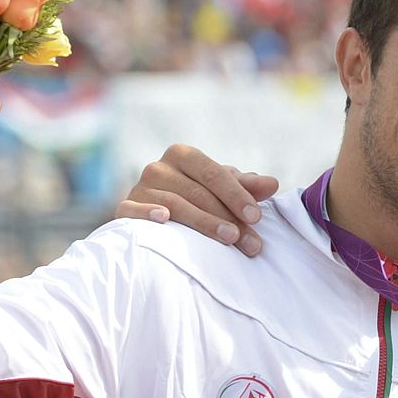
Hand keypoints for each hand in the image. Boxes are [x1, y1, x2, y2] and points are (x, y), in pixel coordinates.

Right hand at [114, 144, 278, 256]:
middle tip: (250, 242)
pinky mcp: (124, 208)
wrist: (155, 213)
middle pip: (198, 193)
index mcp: (184, 155)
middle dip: (228, 218)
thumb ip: (245, 186)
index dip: (237, 195)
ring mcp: (139, 187)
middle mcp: (159, 167)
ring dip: (204, 224)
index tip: (256, 217)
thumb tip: (273, 183)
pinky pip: (133, 210)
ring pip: (175, 204)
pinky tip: (164, 220)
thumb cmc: (197, 197)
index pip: (213, 173)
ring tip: (229, 241)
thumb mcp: (222, 190)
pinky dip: (147, 213)